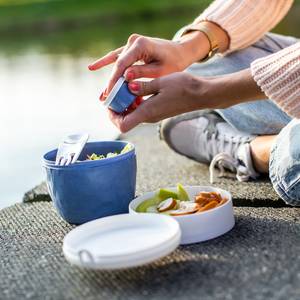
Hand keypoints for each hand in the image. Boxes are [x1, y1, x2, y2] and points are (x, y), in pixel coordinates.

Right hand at [88, 32, 209, 92]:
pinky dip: (106, 64)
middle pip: (118, 65)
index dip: (114, 80)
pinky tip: (92, 67)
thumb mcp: (160, 71)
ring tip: (102, 95)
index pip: (122, 64)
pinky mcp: (131, 49)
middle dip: (111, 83)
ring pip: (117, 64)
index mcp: (141, 45)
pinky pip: (116, 57)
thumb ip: (142, 73)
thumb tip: (125, 77)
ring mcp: (131, 44)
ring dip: (110, 79)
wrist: (180, 52)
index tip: (109, 93)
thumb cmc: (173, 62)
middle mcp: (133, 42)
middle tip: (105, 99)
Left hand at [108, 72, 207, 132]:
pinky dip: (134, 101)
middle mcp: (148, 117)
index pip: (122, 126)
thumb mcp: (161, 82)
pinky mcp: (157, 111)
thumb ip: (142, 86)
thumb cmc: (184, 88)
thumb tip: (128, 87)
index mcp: (147, 112)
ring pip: (132, 114)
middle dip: (117, 107)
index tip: (110, 102)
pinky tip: (137, 88)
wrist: (201, 94)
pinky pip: (140, 109)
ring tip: (126, 86)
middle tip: (116, 90)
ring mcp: (153, 115)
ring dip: (125, 103)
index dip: (112, 117)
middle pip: (125, 120)